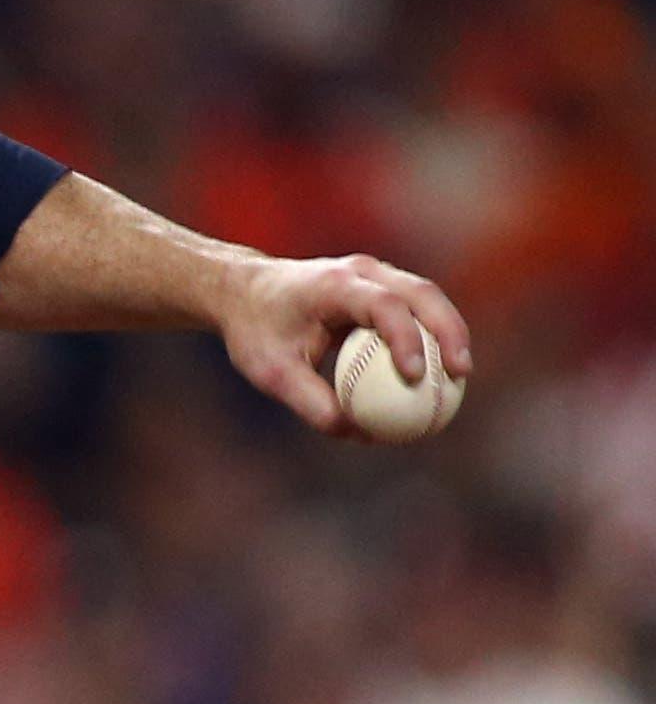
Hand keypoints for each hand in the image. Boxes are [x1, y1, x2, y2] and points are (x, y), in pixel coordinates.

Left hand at [217, 254, 474, 437]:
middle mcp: (360, 271)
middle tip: (460, 374)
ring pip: (426, 297)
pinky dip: (433, 335)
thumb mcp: (270, 371)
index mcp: (332, 284)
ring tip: (460, 375)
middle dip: (448, 330)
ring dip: (449, 332)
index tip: (414, 377)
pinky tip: (442, 372)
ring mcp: (374, 274)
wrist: (243, 292)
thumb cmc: (255, 331)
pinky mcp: (381, 286)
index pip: (382, 305)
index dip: (404, 338)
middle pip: (420, 293)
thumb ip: (310, 401)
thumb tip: (354, 432)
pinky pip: (416, 309)